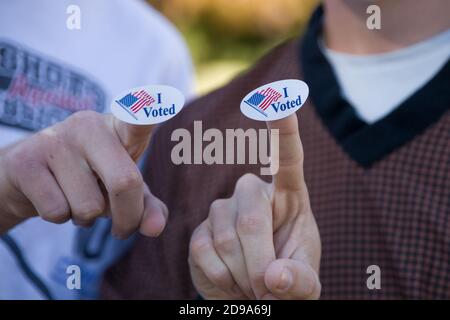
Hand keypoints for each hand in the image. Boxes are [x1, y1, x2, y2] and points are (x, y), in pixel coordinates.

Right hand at [0, 110, 167, 237]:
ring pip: (88, 206)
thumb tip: (156, 228)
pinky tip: (54, 198)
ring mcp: (55, 139)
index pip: (138, 118)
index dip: (150, 111)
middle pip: (124, 183)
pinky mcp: (26, 161)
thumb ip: (145, 206)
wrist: (28, 175)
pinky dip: (60, 218)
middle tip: (122, 229)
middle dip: (127, 218)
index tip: (170, 98)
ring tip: (76, 198)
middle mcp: (89, 126)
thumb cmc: (87, 179)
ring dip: (86, 218)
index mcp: (119, 128)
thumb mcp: (122, 190)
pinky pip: (57, 211)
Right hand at [189, 114, 320, 299]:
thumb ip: (300, 280)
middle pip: (250, 214)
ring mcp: (222, 210)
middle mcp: (252, 193)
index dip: (283, 129)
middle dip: (261, 260)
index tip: (279, 98)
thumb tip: (274, 276)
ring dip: (243, 274)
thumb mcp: (306, 284)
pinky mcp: (199, 231)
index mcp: (288, 195)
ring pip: (226, 235)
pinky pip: (204, 251)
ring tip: (252, 286)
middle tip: (268, 290)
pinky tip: (231, 281)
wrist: (252, 296)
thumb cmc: (287, 279)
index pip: (287, 157)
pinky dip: (222, 278)